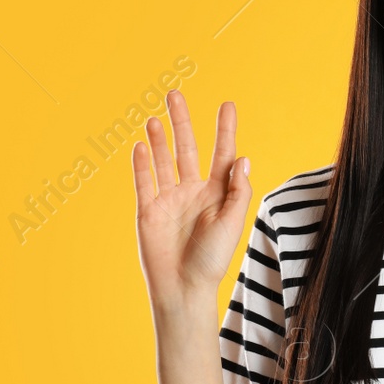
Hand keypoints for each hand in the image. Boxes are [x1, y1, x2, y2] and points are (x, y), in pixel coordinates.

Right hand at [132, 89, 252, 308]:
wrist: (183, 289)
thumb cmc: (212, 260)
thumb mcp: (233, 222)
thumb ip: (237, 190)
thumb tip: (242, 157)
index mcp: (218, 194)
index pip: (222, 154)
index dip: (225, 130)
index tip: (227, 105)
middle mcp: (193, 192)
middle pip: (187, 149)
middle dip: (182, 122)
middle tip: (175, 94)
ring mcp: (169, 200)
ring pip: (163, 161)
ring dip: (159, 138)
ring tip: (155, 116)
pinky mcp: (148, 211)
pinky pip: (144, 182)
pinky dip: (142, 163)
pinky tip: (141, 145)